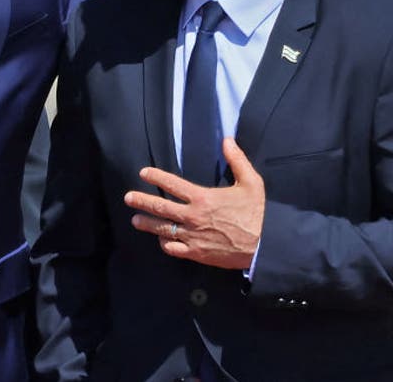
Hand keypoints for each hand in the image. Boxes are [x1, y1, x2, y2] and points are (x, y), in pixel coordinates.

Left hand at [125, 138, 264, 269]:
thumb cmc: (257, 212)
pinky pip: (173, 248)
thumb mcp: (251, 182)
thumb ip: (237, 160)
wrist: (265, 246)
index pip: (172, 184)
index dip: (156, 177)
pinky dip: (164, 243)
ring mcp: (192, 236)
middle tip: (128, 197)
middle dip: (141, 200)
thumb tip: (227, 140)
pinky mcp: (196, 253)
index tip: (143, 173)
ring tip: (135, 219)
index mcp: (202, 197)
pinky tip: (160, 240)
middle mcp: (193, 216)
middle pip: (160, 207)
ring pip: (162, 229)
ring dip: (147, 223)